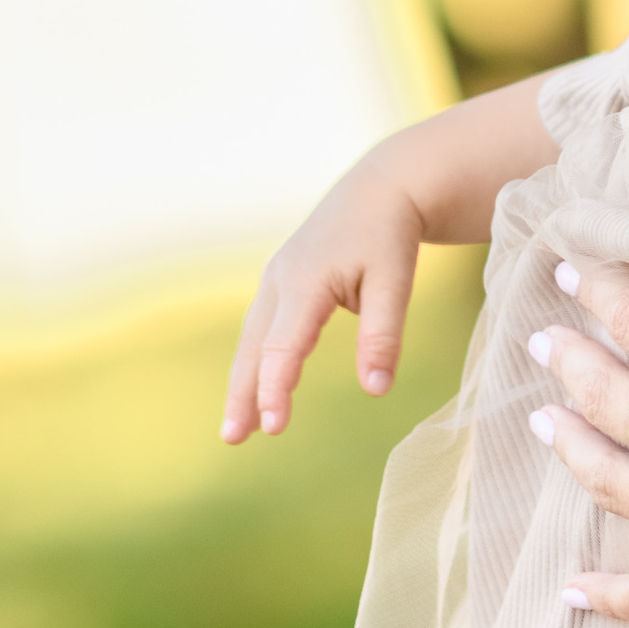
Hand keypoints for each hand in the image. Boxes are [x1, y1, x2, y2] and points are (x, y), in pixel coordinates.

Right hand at [222, 156, 425, 442]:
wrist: (381, 188)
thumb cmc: (390, 234)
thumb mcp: (396, 280)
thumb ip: (383, 335)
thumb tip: (376, 391)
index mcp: (305, 281)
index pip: (284, 345)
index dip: (276, 388)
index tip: (275, 428)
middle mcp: (280, 280)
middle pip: (255, 347)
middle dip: (243, 394)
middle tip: (233, 439)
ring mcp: (275, 280)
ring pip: (252, 340)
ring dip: (243, 383)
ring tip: (237, 430)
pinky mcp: (280, 282)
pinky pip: (261, 329)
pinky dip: (255, 362)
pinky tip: (256, 391)